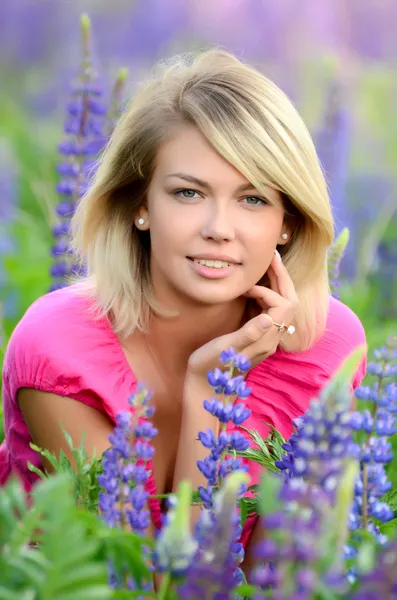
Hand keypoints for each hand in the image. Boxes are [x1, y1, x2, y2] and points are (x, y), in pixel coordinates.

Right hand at [187, 250, 298, 378]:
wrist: (205, 385)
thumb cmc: (210, 366)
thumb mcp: (225, 348)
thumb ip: (248, 334)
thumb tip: (269, 319)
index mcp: (265, 340)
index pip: (283, 305)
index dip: (268, 290)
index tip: (246, 287)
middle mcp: (271, 339)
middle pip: (289, 303)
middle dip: (282, 278)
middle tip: (271, 256)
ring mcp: (266, 339)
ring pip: (282, 306)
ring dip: (276, 284)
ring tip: (265, 266)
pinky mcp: (258, 338)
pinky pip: (271, 311)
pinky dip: (266, 294)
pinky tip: (253, 288)